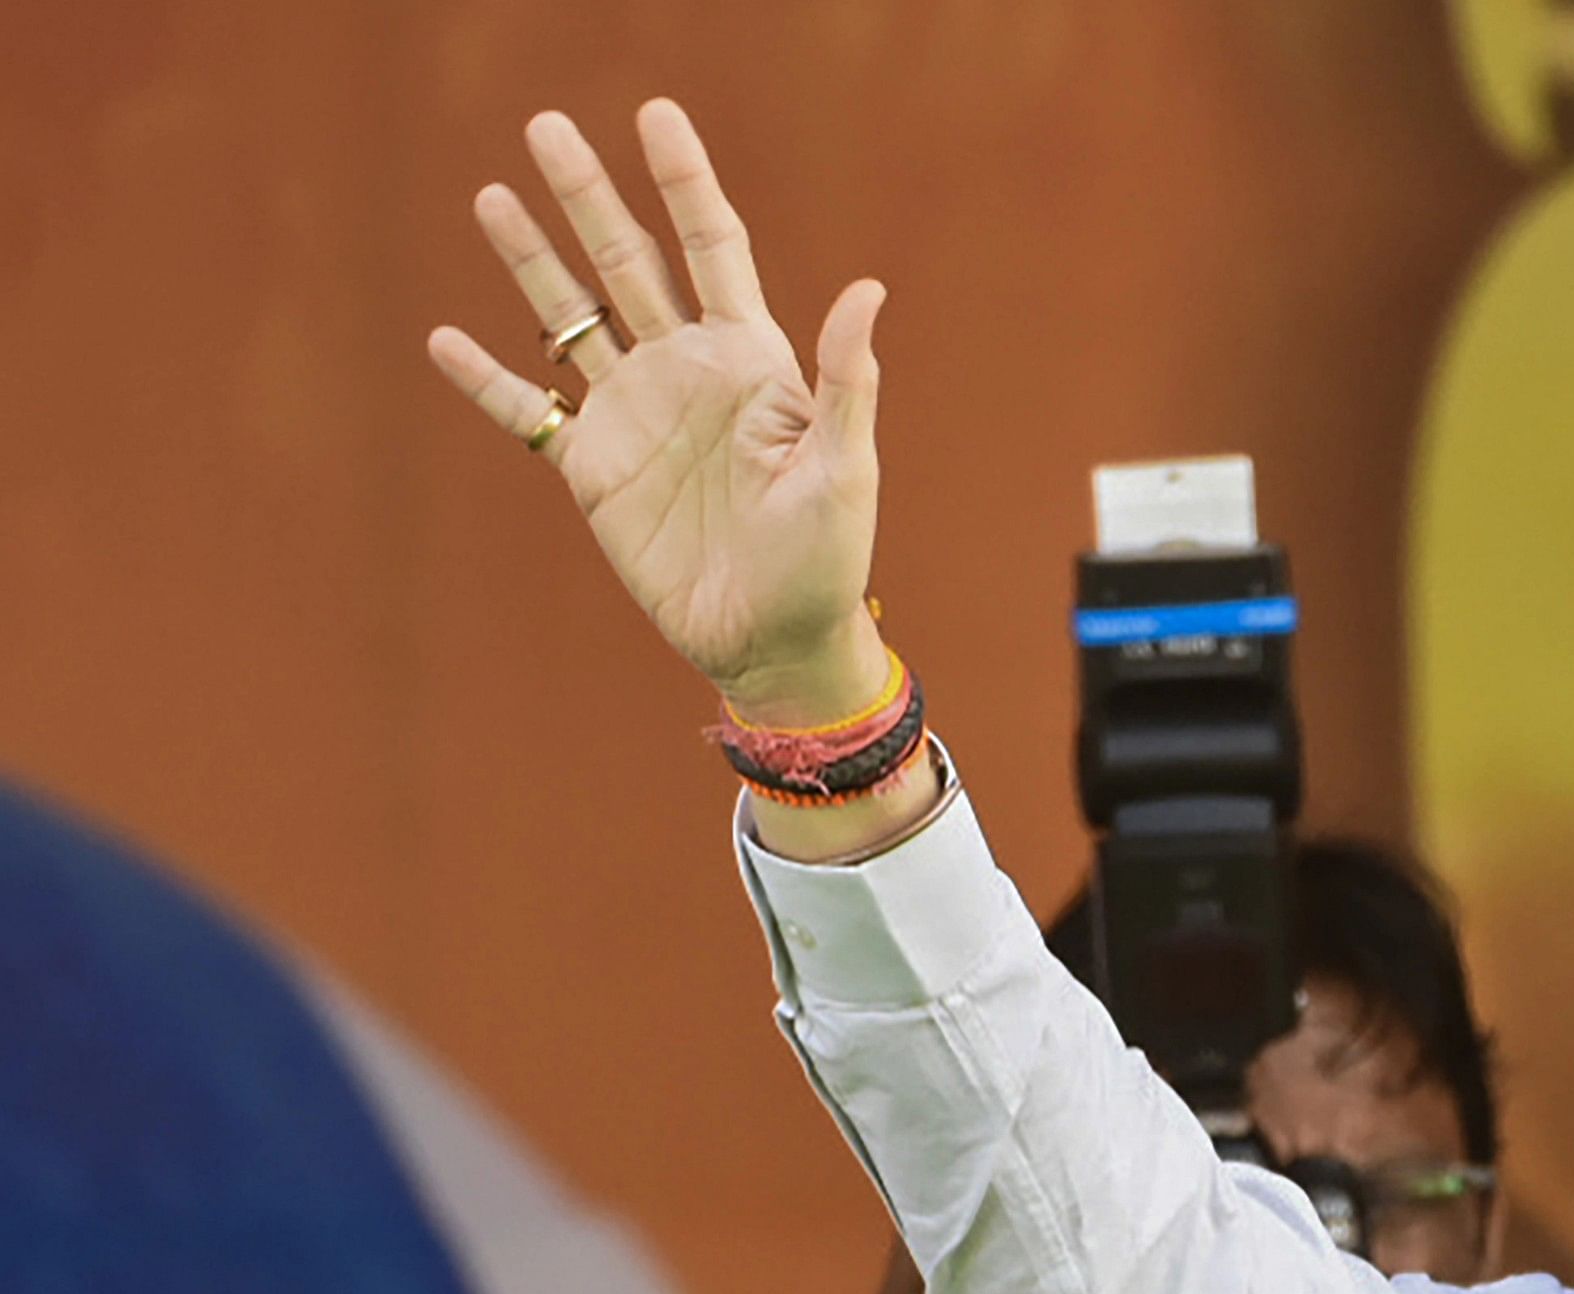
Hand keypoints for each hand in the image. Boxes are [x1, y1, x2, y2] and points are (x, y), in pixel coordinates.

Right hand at [425, 100, 888, 726]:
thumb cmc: (825, 556)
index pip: (712, 246)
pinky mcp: (592, 468)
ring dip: (531, 260)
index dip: (685, 181)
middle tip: (546, 126)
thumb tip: (868, 290)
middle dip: (589, 195)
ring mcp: (633, 415)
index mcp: (750, 359)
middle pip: (627, 262)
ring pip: (570, 318)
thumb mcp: (844, 466)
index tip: (655, 114)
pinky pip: (525, 413)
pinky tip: (442, 339)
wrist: (773, 636)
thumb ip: (846, 381)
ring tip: (492, 195)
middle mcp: (684, 371)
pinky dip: (483, 380)